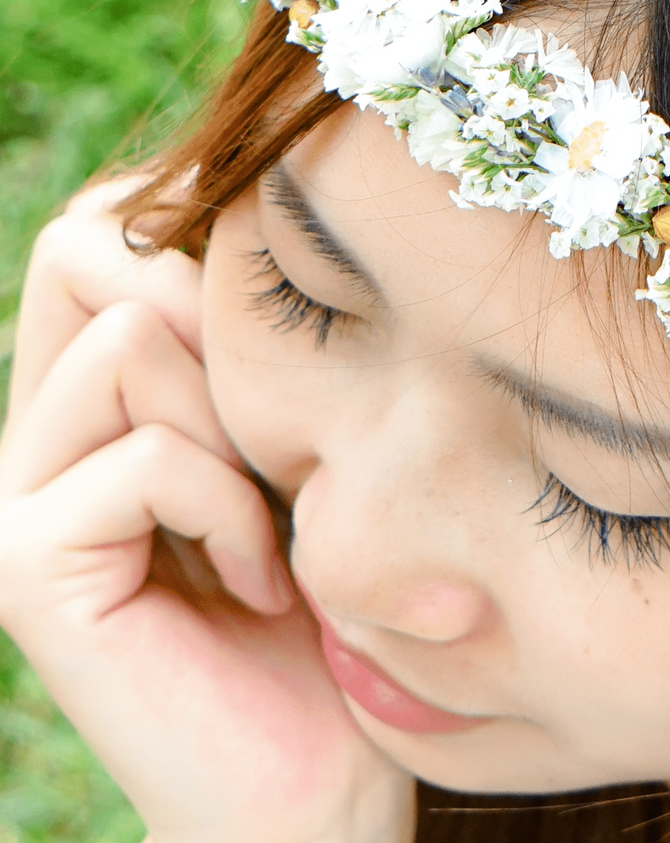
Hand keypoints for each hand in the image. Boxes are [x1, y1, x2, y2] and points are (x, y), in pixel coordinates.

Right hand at [0, 176, 415, 842]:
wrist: (326, 774)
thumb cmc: (343, 587)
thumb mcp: (309, 427)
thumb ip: (253, 332)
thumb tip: (251, 188)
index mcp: (92, 392)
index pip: (95, 222)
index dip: (191, 233)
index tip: (284, 336)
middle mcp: (34, 431)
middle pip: (83, 245)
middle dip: (211, 320)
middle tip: (274, 437)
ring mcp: (17, 498)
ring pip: (130, 343)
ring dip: (240, 425)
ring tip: (275, 522)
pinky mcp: (28, 568)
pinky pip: (149, 455)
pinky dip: (234, 509)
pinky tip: (261, 582)